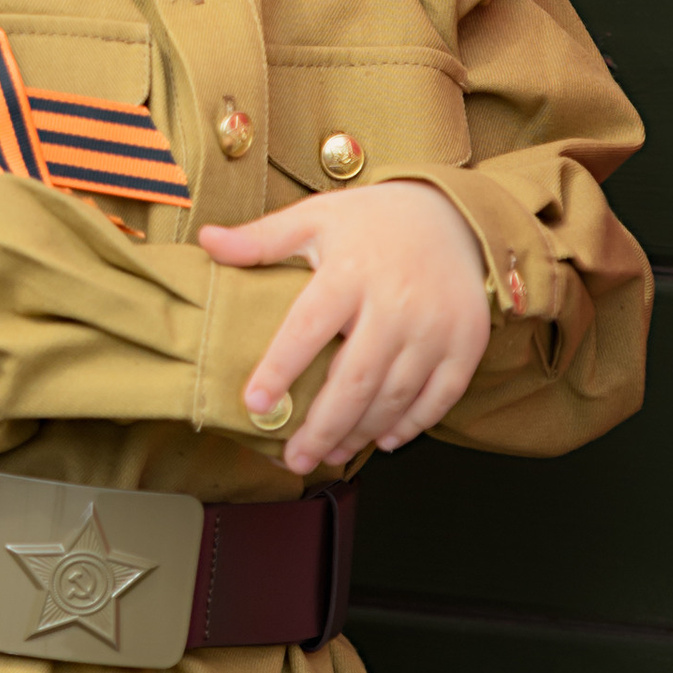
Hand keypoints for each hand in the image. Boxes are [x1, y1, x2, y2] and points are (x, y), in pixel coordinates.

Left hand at [200, 181, 493, 477]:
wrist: (453, 214)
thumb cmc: (372, 222)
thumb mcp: (316, 218)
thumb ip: (263, 239)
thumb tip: (207, 240)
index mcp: (350, 271)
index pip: (308, 328)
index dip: (280, 370)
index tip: (256, 406)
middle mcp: (395, 302)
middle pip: (355, 379)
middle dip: (322, 427)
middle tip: (296, 458)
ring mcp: (435, 325)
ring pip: (395, 395)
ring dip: (361, 433)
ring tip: (330, 453)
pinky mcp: (466, 342)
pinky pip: (440, 395)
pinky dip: (412, 424)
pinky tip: (384, 439)